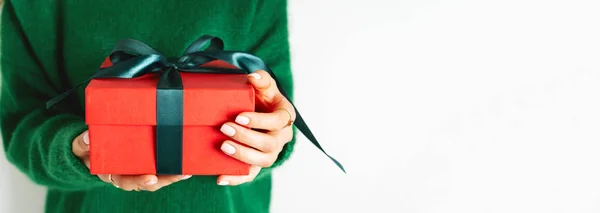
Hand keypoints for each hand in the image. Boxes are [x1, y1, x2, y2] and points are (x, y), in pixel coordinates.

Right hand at [72, 131, 191, 191]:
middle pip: (147, 182)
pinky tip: (186, 164)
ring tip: (187, 171)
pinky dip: (172, 167)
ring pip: (157, 177)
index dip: (139, 181)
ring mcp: (137, 169)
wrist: (89, 150)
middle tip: (179, 174)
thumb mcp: (80, 146)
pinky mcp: (146, 162)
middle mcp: (126, 174)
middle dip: (164, 180)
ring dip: (172, 175)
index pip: (125, 181)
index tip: (151, 179)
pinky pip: (160, 167)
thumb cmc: (87, 148)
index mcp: (110, 173)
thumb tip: (87, 137)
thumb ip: (83, 143)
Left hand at [216, 70, 295, 185]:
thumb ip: (262, 80)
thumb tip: (253, 77)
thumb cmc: (263, 99)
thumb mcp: (265, 87)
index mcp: (285, 117)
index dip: (259, 121)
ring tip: (223, 147)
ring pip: (263, 161)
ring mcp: (271, 152)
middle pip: (270, 144)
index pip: (277, 121)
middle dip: (246, 138)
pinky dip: (237, 178)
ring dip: (242, 155)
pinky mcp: (259, 164)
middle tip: (225, 128)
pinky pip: (251, 175)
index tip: (239, 117)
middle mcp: (281, 137)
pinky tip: (221, 178)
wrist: (261, 113)